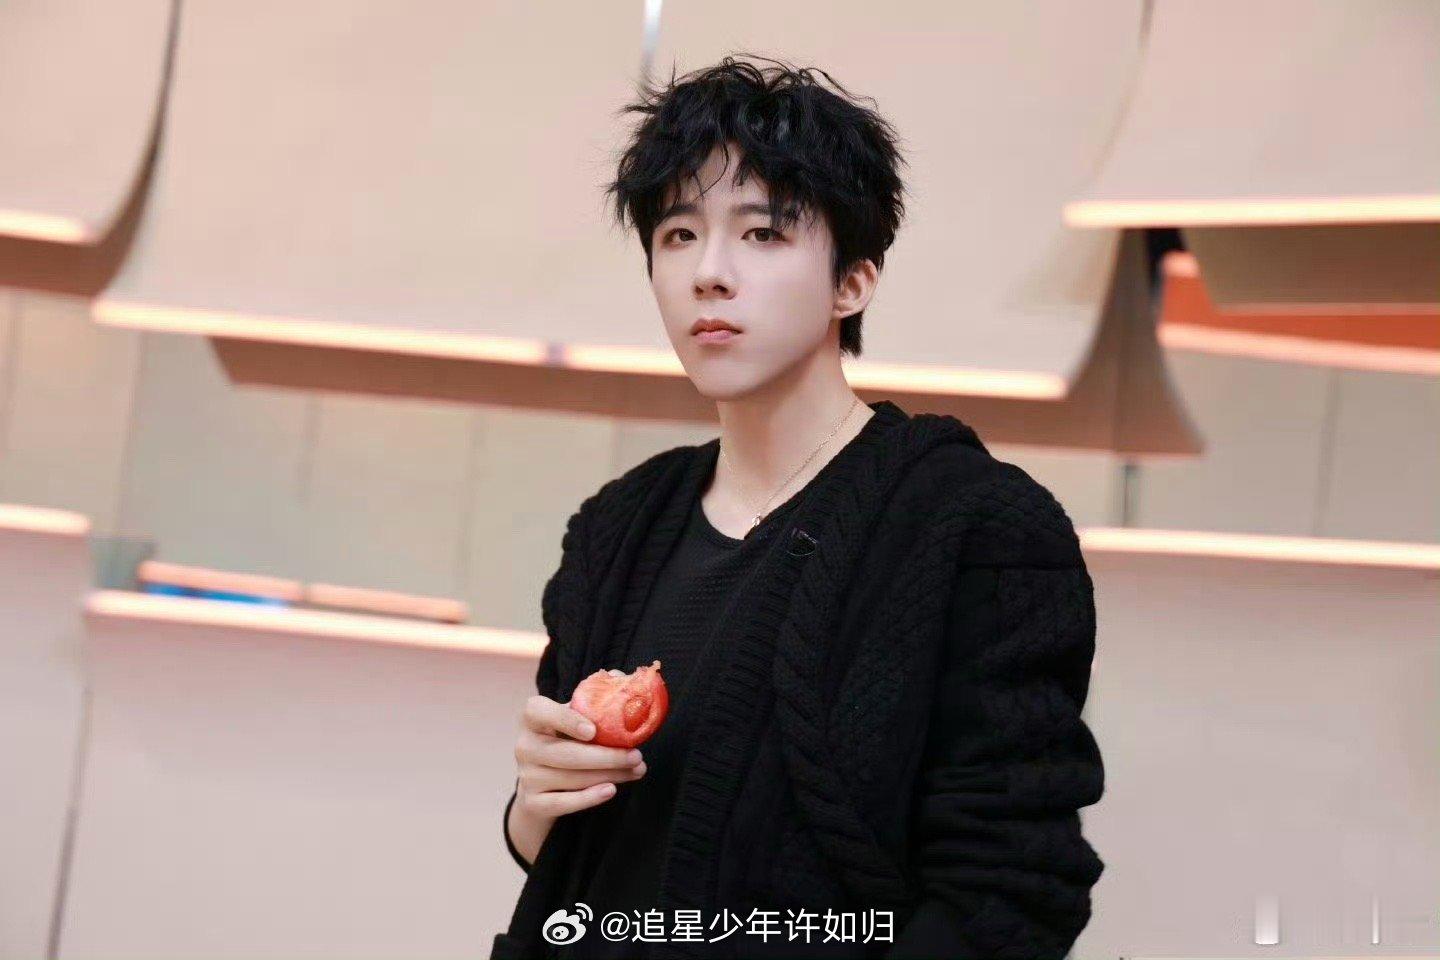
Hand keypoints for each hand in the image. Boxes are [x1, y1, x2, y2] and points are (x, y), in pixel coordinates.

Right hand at [513, 670, 647, 820]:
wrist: (541, 782)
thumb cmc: (566, 738)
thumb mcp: (575, 715)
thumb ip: (595, 696)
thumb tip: (620, 675)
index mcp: (532, 716)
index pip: (541, 712)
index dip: (566, 721)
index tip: (593, 730)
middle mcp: (524, 745)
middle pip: (566, 754)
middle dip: (607, 756)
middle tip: (637, 756)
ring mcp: (526, 776)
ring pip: (572, 779)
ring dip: (610, 775)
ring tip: (637, 770)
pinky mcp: (533, 802)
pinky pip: (563, 803)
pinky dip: (588, 798)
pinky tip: (611, 790)